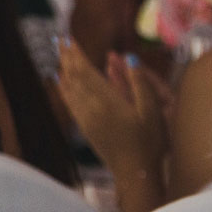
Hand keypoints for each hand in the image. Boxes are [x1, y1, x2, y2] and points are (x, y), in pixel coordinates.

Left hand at [56, 38, 167, 176]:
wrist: (134, 172)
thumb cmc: (149, 142)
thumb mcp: (152, 110)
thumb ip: (139, 82)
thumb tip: (128, 57)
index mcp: (107, 101)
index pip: (85, 71)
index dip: (76, 54)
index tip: (68, 38)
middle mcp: (91, 109)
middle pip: (74, 77)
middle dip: (67, 57)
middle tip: (59, 40)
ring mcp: (86, 120)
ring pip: (69, 89)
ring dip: (65, 70)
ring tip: (61, 55)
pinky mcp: (86, 129)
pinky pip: (70, 103)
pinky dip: (64, 88)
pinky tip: (62, 83)